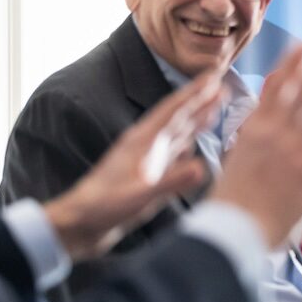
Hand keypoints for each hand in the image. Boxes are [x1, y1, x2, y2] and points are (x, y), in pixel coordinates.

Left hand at [44, 73, 222, 259]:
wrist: (79, 224)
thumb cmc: (103, 208)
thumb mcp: (140, 197)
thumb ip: (171, 182)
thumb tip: (203, 168)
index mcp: (143, 142)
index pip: (174, 110)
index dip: (195, 93)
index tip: (213, 77)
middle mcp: (145, 145)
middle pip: (177, 117)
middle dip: (199, 101)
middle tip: (222, 85)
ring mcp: (145, 160)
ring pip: (175, 133)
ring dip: (194, 120)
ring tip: (213, 108)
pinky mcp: (145, 176)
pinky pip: (171, 154)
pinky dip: (185, 145)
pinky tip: (192, 146)